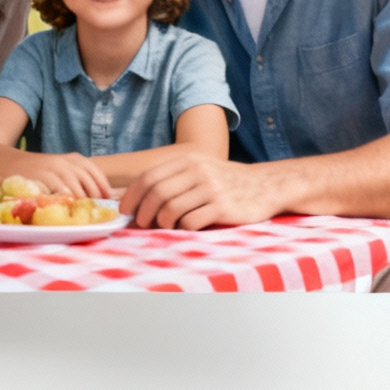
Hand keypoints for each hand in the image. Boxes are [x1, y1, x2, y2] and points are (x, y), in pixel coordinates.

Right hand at [11, 153, 112, 200]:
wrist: (7, 162)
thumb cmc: (37, 171)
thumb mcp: (59, 168)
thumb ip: (76, 178)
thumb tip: (98, 196)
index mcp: (73, 158)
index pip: (95, 172)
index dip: (103, 187)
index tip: (107, 199)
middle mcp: (65, 162)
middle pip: (88, 181)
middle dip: (94, 197)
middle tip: (94, 210)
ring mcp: (52, 169)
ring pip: (75, 187)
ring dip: (81, 201)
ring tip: (83, 212)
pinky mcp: (41, 177)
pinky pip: (58, 190)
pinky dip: (65, 200)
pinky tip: (66, 208)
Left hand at [121, 154, 280, 229]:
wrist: (265, 186)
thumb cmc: (225, 181)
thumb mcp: (199, 168)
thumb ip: (172, 177)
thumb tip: (136, 197)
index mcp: (188, 160)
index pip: (149, 176)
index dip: (132, 195)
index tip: (124, 209)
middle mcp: (198, 171)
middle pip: (157, 193)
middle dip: (143, 212)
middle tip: (141, 224)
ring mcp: (211, 189)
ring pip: (171, 209)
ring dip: (161, 223)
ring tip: (164, 227)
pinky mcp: (223, 208)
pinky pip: (191, 222)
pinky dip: (181, 229)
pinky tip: (184, 228)